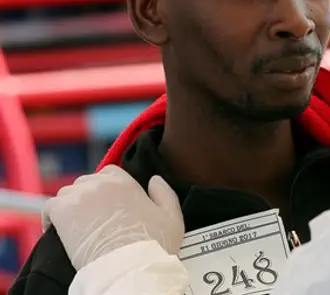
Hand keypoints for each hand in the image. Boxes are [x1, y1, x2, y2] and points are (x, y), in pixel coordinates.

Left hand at [44, 165, 184, 270]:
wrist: (129, 265)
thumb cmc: (152, 244)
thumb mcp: (172, 216)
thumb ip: (165, 193)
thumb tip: (155, 179)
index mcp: (124, 181)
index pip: (109, 172)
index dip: (109, 188)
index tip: (110, 203)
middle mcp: (99, 184)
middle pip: (86, 182)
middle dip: (89, 197)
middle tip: (94, 218)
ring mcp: (79, 197)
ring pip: (67, 194)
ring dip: (71, 206)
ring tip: (78, 225)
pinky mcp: (62, 213)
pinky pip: (49, 207)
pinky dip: (52, 217)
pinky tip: (59, 229)